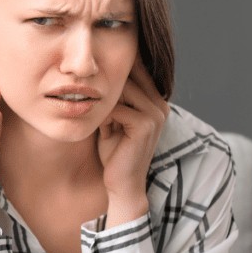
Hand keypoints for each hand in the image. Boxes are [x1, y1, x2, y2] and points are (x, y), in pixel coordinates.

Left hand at [97, 59, 169, 226]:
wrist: (122, 184)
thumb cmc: (114, 153)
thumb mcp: (113, 121)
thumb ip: (113, 100)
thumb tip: (95, 74)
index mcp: (156, 101)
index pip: (137, 70)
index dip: (115, 69)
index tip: (98, 68)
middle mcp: (160, 104)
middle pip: (128, 76)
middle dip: (106, 87)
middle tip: (91, 100)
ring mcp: (155, 113)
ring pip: (122, 90)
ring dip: (104, 103)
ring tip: (100, 120)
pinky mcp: (146, 124)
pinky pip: (116, 108)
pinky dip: (103, 117)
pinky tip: (103, 130)